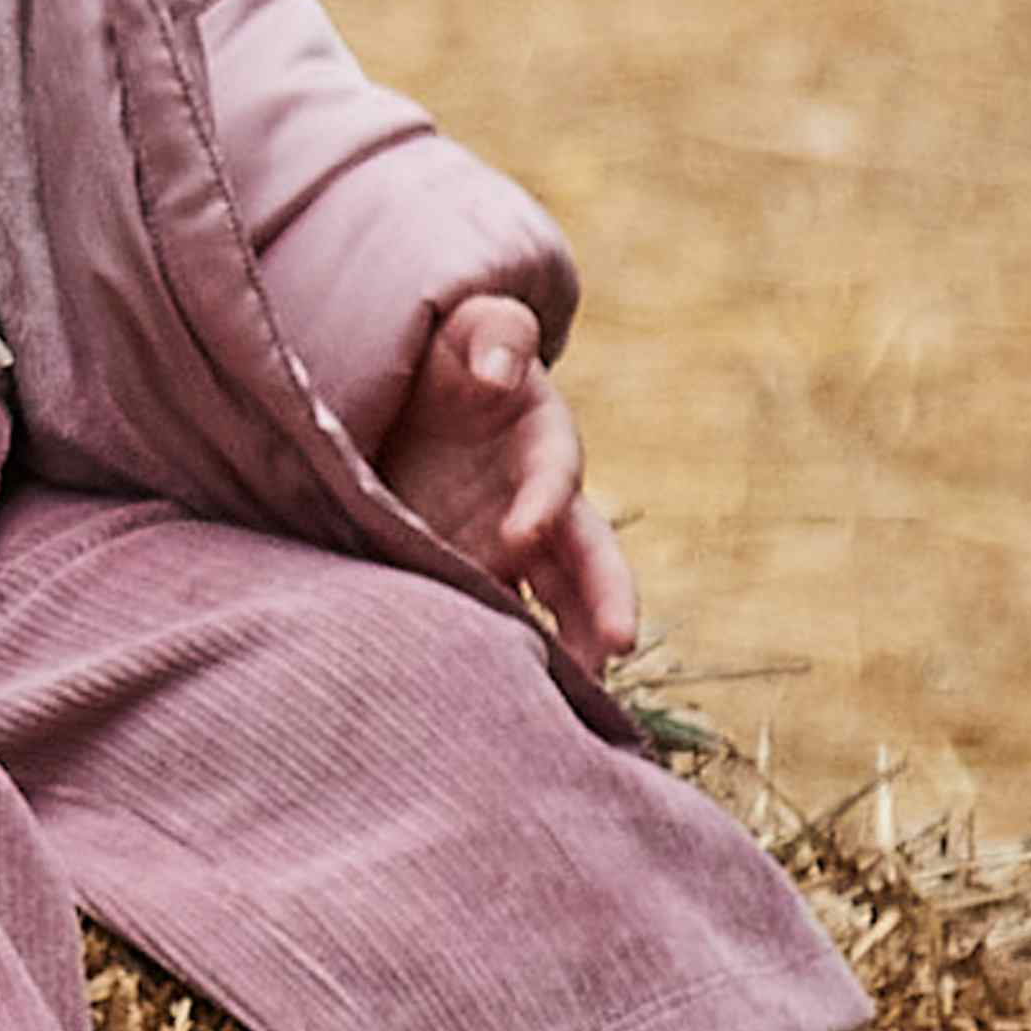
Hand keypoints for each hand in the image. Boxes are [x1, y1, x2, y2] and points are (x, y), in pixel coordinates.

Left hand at [378, 293, 638, 676]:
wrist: (413, 401)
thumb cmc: (450, 357)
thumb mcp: (468, 327)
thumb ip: (493, 334)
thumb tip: (496, 371)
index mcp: (543, 443)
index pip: (556, 474)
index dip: (543, 500)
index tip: (522, 533)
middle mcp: (541, 509)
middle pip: (588, 560)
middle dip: (605, 601)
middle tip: (617, 645)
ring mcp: (511, 555)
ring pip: (558, 609)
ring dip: (573, 651)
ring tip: (578, 699)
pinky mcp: (475, 581)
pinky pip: (502, 625)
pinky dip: (510, 661)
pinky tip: (504, 703)